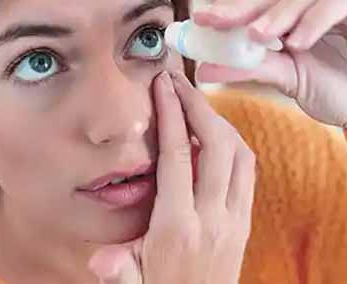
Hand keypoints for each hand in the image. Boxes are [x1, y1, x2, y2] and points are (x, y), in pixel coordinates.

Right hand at [88, 71, 254, 283]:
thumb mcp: (131, 282)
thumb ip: (116, 268)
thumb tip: (99, 261)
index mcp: (177, 227)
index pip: (178, 157)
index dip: (172, 115)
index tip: (163, 86)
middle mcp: (212, 218)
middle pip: (217, 145)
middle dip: (200, 106)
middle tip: (179, 82)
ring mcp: (234, 219)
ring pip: (240, 154)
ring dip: (220, 122)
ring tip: (195, 103)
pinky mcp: (245, 222)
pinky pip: (247, 171)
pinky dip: (232, 144)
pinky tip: (213, 136)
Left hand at [193, 0, 346, 135]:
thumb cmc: (341, 93)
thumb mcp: (289, 81)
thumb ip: (250, 69)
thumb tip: (203, 69)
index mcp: (292, 16)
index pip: (253, 4)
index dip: (225, 10)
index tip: (197, 22)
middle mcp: (316, 1)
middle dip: (243, 7)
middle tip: (217, 21)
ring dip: (279, 14)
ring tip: (257, 36)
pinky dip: (317, 18)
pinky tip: (298, 41)